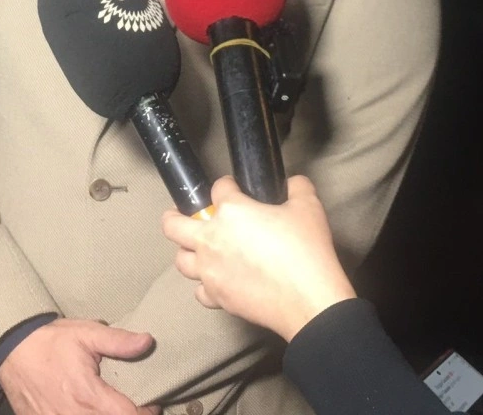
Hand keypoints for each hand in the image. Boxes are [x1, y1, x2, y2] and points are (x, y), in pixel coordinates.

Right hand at [0, 318, 158, 414]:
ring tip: (113, 407)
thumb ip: (118, 341)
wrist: (10, 351)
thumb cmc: (49, 341)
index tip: (151, 403)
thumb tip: (147, 342)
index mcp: (88, 395)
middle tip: (135, 406)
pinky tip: (90, 410)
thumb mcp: (85, 333)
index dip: (146, 413)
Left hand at [162, 175, 355, 341]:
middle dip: (174, 217)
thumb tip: (295, 183)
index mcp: (231, 211)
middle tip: (181, 215)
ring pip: (180, 260)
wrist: (308, 299)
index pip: (218, 189)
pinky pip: (199, 291)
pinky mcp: (217, 298)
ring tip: (198, 250)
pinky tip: (216, 281)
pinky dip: (204, 285)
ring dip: (187, 252)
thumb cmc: (306, 252)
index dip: (227, 186)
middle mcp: (211, 239)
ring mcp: (210, 271)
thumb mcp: (308, 207)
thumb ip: (297, 188)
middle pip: (173, 225)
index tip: (234, 189)